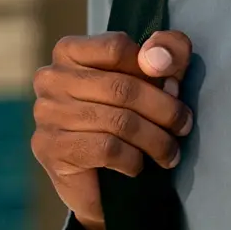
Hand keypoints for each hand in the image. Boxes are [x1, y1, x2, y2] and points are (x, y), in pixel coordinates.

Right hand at [31, 29, 193, 229]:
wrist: (98, 181)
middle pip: (122, 88)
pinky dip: (131, 159)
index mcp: (71, 51)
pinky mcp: (50, 149)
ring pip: (118, 122)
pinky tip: (137, 164)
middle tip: (184, 126)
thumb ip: (167, 52)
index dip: (153, 67)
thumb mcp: (155, 75)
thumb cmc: (127, 114)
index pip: (117, 47)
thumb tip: (158, 59)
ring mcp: (47, 114)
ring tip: (170, 153)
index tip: (174, 87)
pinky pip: (106, 149)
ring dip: (155, 140)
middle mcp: (51, 78)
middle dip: (164, 110)